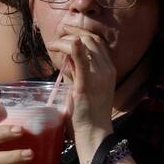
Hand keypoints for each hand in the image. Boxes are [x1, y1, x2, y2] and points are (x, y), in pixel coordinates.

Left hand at [47, 27, 114, 155]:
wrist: (94, 133)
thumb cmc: (88, 113)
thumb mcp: (85, 87)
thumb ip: (77, 72)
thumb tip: (66, 59)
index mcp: (109, 69)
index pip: (96, 42)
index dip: (81, 32)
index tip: (67, 32)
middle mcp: (107, 69)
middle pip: (91, 39)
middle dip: (73, 31)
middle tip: (59, 32)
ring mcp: (99, 75)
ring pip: (85, 45)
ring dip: (66, 40)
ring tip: (54, 43)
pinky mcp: (87, 84)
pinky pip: (82, 61)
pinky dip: (74, 48)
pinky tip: (68, 42)